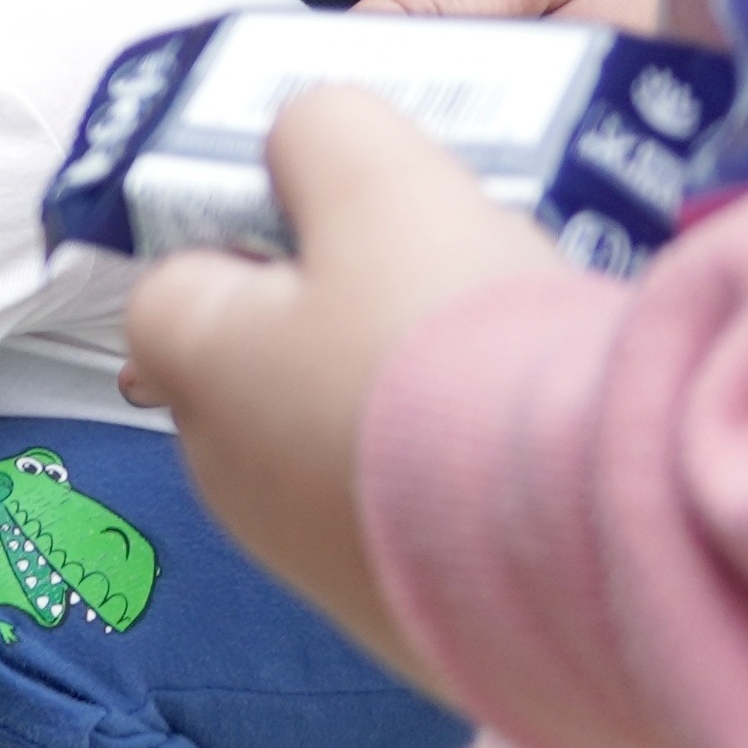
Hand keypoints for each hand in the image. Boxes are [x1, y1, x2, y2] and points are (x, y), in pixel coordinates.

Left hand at [123, 88, 569, 691]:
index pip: (175, 274)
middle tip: (439, 283)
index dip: (249, 231)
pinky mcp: (392, 614)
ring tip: (496, 365)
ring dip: (400, 397)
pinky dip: (447, 479)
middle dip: (335, 317)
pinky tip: (518, 451)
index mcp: (190, 360)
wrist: (573, 536)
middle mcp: (220, 470)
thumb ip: (320, 133)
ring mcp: (302, 551)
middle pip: (260, 359)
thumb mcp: (379, 180)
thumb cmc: (446, 344)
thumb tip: (301, 136)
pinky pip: (404, 516)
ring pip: (335, 437)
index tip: (333, 217)